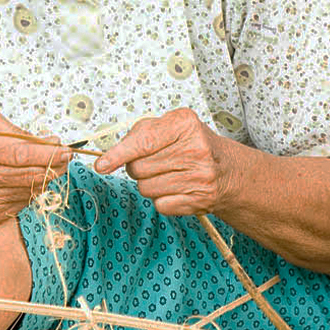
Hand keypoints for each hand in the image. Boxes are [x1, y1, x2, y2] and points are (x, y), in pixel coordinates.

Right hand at [0, 111, 72, 224]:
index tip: (66, 149)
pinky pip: (22, 202)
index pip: (22, 154)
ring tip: (47, 165)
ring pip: (30, 190)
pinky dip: (30, 190)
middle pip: (30, 175)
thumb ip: (16, 132)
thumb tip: (49, 141)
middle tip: (65, 157)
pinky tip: (25, 179)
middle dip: (55, 166)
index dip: (49, 153)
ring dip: (45, 178)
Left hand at [93, 108, 234, 216]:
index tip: (101, 165)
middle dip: (137, 167)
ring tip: (167, 174)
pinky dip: (162, 198)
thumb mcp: (171, 126)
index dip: (118, 155)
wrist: (228, 170)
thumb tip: (108, 158)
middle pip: (138, 167)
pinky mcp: (198, 200)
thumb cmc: (192, 144)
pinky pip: (159, 204)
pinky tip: (176, 187)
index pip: (142, 142)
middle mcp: (195, 149)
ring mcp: (199, 177)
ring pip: (146, 188)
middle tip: (154, 161)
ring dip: (149, 183)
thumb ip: (139, 134)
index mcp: (185, 124)